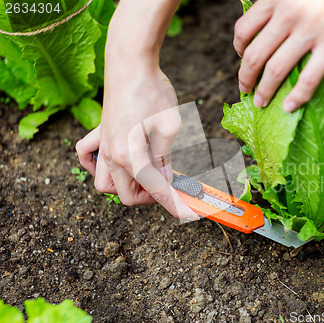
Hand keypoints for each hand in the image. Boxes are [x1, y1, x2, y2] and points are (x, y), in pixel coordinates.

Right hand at [76, 63, 198, 221]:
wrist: (131, 63)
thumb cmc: (153, 92)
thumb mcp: (169, 128)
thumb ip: (164, 160)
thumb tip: (164, 181)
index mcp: (130, 157)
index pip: (156, 192)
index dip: (176, 206)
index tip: (190, 213)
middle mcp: (111, 156)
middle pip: (127, 196)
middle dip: (151, 198)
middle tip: (171, 185)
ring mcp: (102, 145)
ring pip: (105, 184)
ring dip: (126, 187)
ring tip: (148, 175)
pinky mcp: (100, 132)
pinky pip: (87, 157)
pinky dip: (97, 166)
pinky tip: (115, 160)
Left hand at [234, 0, 323, 111]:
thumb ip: (281, 2)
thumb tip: (270, 23)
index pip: (243, 30)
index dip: (238, 48)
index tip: (241, 57)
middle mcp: (288, 14)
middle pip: (254, 55)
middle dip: (245, 77)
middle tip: (245, 88)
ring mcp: (310, 30)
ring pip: (275, 70)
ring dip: (264, 91)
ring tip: (261, 102)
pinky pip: (309, 77)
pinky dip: (297, 96)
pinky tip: (289, 107)